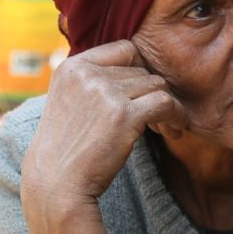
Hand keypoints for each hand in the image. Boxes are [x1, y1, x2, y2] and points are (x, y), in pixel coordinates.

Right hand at [21, 40, 185, 210]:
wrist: (56, 184)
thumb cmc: (65, 149)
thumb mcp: (68, 102)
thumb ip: (92, 82)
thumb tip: (134, 70)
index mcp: (71, 67)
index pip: (123, 49)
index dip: (139, 69)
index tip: (141, 92)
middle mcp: (87, 74)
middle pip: (142, 70)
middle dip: (151, 94)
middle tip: (156, 119)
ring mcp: (105, 92)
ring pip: (157, 85)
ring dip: (166, 106)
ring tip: (164, 127)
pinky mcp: (123, 114)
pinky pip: (165, 103)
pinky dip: (176, 115)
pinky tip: (174, 130)